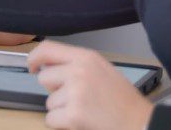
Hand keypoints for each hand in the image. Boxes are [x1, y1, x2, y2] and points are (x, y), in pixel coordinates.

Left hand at [28, 41, 152, 129]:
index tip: (31, 66)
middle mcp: (78, 71)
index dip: (34, 57)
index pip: (47, 48)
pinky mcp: (73, 115)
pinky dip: (61, 124)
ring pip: (48, 102)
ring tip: (85, 110)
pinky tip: (80, 122)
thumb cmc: (122, 99)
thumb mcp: (101, 69)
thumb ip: (76, 64)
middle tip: (76, 98)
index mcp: (86, 57)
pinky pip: (51, 119)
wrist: (139, 122)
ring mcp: (75, 93)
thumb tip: (47, 66)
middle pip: (44, 78)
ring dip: (61, 109)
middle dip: (54, 90)